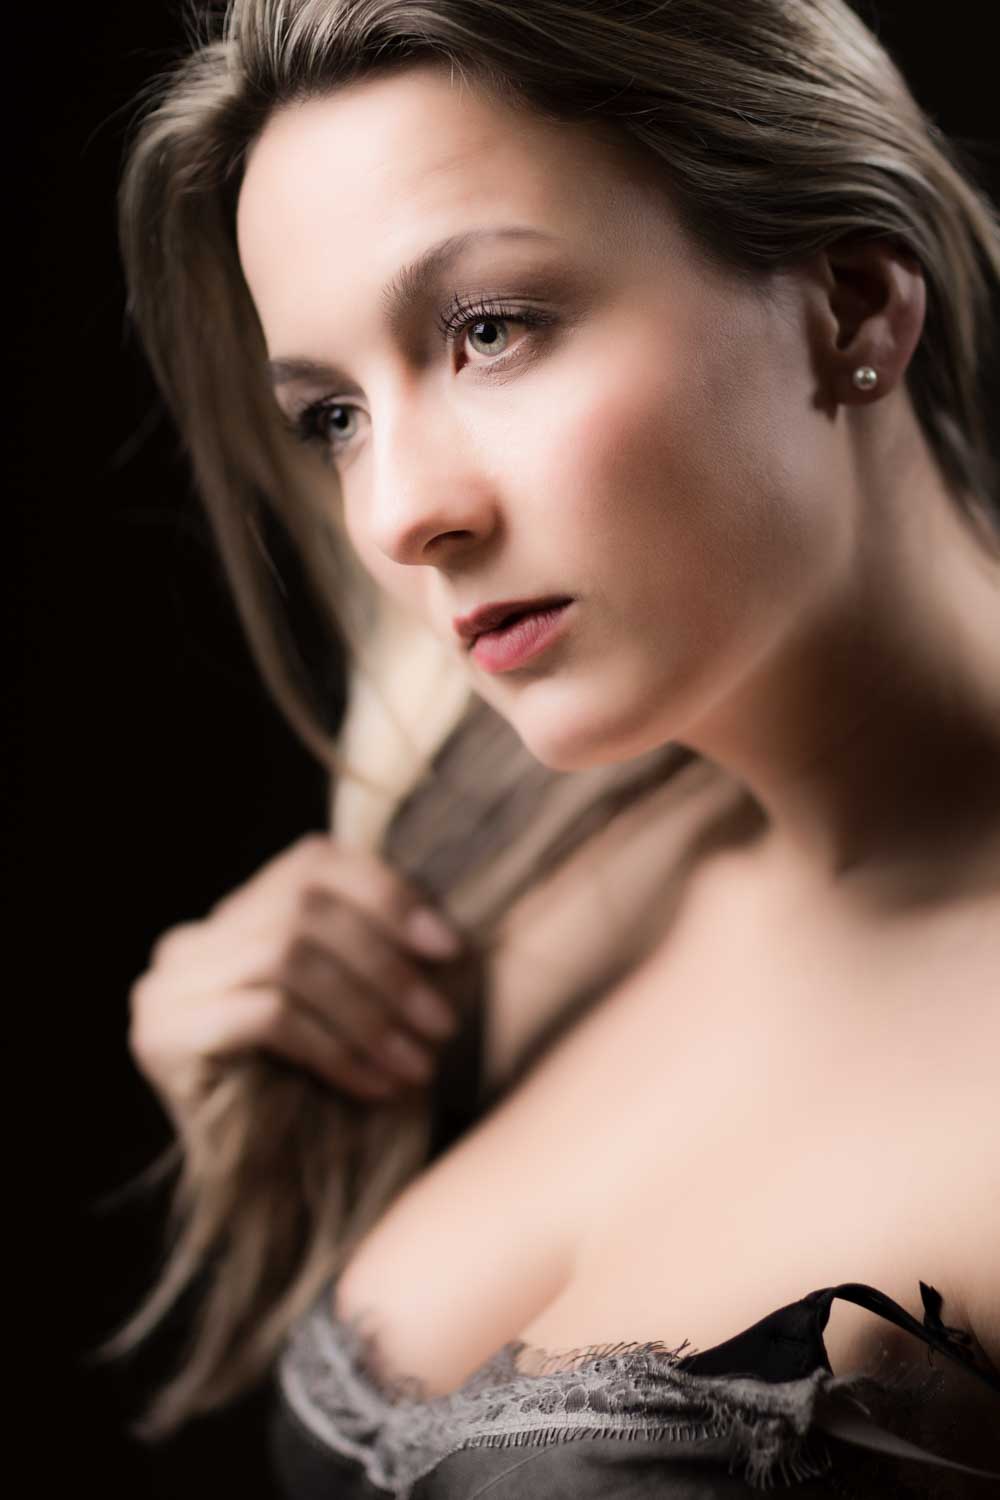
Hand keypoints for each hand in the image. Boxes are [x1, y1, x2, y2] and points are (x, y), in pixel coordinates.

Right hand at [128, 832, 463, 1127]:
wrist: (264, 1203)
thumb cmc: (320, 1097)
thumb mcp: (349, 1007)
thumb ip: (372, 950)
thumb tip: (447, 926)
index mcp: (233, 917)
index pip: (311, 864)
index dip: (387, 894)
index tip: (449, 946)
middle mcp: (189, 944)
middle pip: (301, 909)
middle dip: (386, 964)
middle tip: (442, 1022)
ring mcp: (167, 988)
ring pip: (287, 959)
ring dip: (369, 1012)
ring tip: (418, 1061)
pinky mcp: (165, 1036)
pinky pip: (268, 1017)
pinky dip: (336, 1049)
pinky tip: (377, 1086)